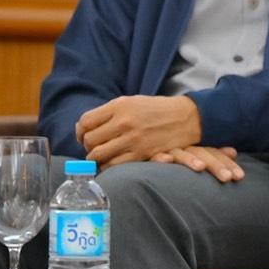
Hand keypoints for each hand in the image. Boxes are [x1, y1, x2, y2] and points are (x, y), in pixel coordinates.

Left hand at [77, 95, 202, 168]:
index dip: (80, 131)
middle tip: (93, 147)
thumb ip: (109, 112)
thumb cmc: (158, 109)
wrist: (188, 117)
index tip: (84, 136)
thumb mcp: (133, 102)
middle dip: (87, 146)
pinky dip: (108, 166)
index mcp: (120, 106)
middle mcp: (124, 121)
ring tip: (101, 156)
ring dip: (96, 158)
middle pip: (89, 139)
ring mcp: (133, 139)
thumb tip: (85, 127)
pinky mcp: (142, 153)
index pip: (86, 121)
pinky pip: (113, 165)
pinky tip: (112, 162)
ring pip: (98, 155)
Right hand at [150, 145, 243, 182]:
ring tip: (201, 168)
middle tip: (228, 178)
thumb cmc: (170, 146)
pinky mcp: (147, 153)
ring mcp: (165, 148)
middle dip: (216, 165)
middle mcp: (182, 145)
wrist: (139, 133)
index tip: (239, 176)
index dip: (226, 163)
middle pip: (202, 154)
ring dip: (190, 160)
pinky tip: (167, 160)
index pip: (213, 153)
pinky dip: (160, 157)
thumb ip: (212, 153)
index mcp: (194, 145)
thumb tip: (234, 152)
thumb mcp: (191, 150)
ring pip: (181, 154)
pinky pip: (154, 154)